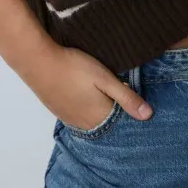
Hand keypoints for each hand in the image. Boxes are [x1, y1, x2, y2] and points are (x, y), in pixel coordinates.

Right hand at [28, 45, 152, 129]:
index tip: (139, 104)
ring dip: (102, 113)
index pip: (123, 123)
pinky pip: (81, 119)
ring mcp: (72, 120)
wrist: (39, 62)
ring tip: (107, 98)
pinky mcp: (61, 113)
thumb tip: (148, 115)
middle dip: (118, 114)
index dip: (132, 114)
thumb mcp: (104, 78)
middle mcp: (86, 124)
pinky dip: (90, 113)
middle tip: (125, 98)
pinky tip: (90, 100)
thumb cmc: (74, 67)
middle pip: (109, 124)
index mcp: (100, 116)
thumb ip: (126, 97)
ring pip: (94, 122)